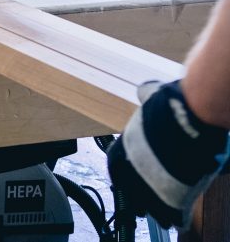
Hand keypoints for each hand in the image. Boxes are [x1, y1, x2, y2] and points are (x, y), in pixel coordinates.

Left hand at [107, 80, 229, 228]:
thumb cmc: (174, 104)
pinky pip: (171, 215)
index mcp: (125, 145)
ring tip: (160, 212)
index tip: (131, 175)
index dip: (124, 171)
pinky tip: (177, 217)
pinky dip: (175, 218)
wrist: (193, 117)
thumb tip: (144, 90)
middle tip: (142, 200)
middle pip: (129, 189)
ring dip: (154, 209)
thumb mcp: (154, 97)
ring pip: (147, 206)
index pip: (116, 164)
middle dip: (136, 195)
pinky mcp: (172, 197)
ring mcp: (151, 183)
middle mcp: (132, 166)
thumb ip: (146, 96)